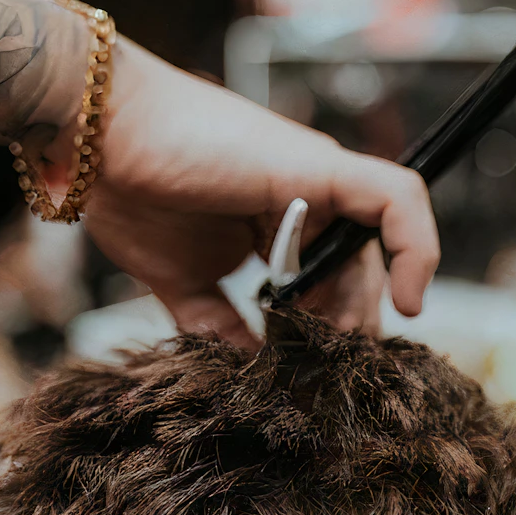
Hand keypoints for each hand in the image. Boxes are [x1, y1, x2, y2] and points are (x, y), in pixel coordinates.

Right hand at [83, 40, 437, 343]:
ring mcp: (316, 182)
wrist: (99, 137)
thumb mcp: (182, 284)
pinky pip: (397, 200)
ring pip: (377, 248)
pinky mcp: (321, 169)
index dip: (328, 334)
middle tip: (331, 378)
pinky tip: (408, 300)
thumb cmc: (129, 194)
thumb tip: (254, 374)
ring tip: (340, 354)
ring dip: (368, 308)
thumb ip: (221, 328)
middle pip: (356, 273)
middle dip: (349, 331)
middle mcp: (305, 201)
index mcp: (274, 223)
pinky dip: (416, 247)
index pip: (326, 284)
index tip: (311, 376)